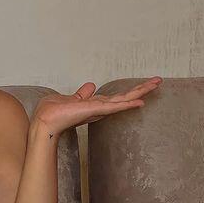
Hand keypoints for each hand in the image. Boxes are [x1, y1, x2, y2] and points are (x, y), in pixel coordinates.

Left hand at [32, 76, 162, 136]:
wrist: (45, 121)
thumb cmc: (54, 112)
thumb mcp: (71, 98)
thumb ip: (82, 94)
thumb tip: (91, 86)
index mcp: (95, 104)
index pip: (116, 97)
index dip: (129, 93)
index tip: (142, 87)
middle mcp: (100, 107)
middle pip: (125, 97)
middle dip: (141, 89)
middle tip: (158, 81)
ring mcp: (99, 109)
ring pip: (124, 99)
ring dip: (140, 91)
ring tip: (156, 84)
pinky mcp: (95, 110)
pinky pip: (115, 106)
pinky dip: (127, 104)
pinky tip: (140, 101)